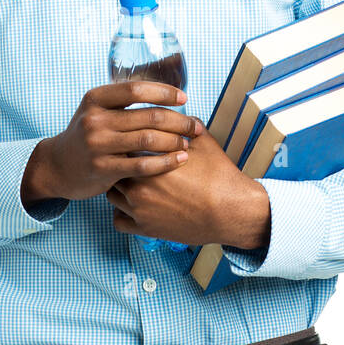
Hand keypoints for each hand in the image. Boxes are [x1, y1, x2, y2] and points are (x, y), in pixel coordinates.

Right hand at [23, 81, 204, 204]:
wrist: (56, 167)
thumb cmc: (86, 136)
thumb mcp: (95, 111)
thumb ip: (122, 102)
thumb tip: (166, 92)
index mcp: (95, 99)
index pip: (137, 89)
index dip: (164, 92)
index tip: (184, 98)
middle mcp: (95, 119)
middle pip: (149, 116)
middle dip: (179, 121)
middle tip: (196, 126)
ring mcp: (97, 145)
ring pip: (148, 139)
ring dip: (175, 141)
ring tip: (189, 143)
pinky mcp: (102, 169)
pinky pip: (143, 165)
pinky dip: (166, 162)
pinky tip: (180, 160)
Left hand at [105, 125, 270, 249]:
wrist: (231, 211)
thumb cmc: (219, 177)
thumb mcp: (203, 142)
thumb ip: (183, 126)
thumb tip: (175, 115)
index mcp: (150, 161)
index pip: (124, 144)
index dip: (129, 142)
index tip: (135, 143)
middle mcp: (139, 185)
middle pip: (114, 168)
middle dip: (122, 163)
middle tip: (132, 162)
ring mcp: (139, 209)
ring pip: (112, 194)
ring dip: (120, 187)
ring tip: (134, 182)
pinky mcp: (145, 229)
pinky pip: (118, 220)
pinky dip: (122, 212)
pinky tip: (135, 205)